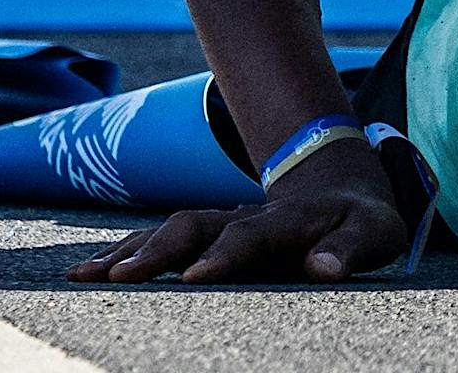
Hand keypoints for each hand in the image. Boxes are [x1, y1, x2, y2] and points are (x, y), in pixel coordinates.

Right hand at [67, 140, 406, 284]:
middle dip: (157, 251)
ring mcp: (221, 220)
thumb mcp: (373, 233)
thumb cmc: (360, 220)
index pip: (251, 236)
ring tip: (87, 276)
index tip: (194, 277)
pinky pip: (156, 237)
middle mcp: (245, 215)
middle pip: (194, 226)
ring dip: (129, 250)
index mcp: (287, 220)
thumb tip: (324, 269)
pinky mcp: (204, 232)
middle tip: (122, 277)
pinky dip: (121, 252)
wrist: (339, 180)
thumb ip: (349, 249)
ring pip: (168, 229)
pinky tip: (85, 272)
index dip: (225, 255)